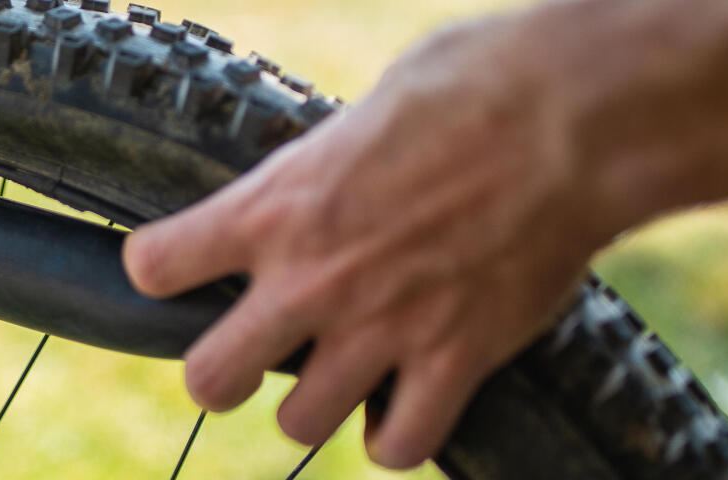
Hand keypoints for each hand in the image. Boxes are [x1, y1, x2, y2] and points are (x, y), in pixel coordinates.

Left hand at [122, 20, 636, 469]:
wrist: (571, 119)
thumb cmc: (472, 86)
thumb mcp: (361, 113)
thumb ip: (322, 169)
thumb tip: (324, 178)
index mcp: (275, 206)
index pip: (156, 265)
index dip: (162, 271)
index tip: (182, 268)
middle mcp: (311, 280)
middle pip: (209, 380)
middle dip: (226, 374)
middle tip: (257, 352)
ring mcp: (379, 330)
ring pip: (299, 426)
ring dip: (317, 406)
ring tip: (344, 375)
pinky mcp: (453, 362)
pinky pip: (399, 447)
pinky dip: (398, 438)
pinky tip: (406, 407)